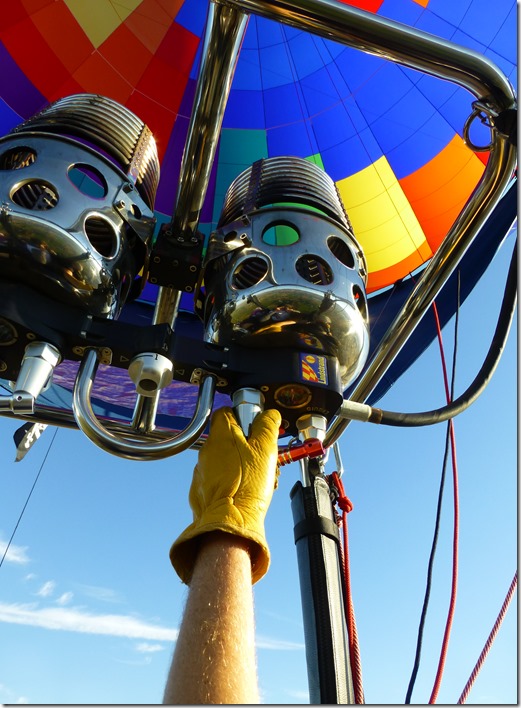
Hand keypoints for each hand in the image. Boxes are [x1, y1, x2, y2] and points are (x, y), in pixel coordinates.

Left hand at [170, 406, 281, 583]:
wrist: (229, 524)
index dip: (242, 417)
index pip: (226, 412)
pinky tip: (242, 490)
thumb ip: (266, 426)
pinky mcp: (200, 489)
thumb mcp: (265, 450)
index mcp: (221, 436)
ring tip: (255, 478)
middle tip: (260, 457)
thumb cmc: (246, 487)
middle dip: (244, 445)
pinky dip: (228, 481)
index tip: (254, 428)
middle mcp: (207, 451)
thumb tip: (269, 415)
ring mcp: (201, 470)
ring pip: (222, 459)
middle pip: (226, 438)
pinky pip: (216, 478)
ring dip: (238, 464)